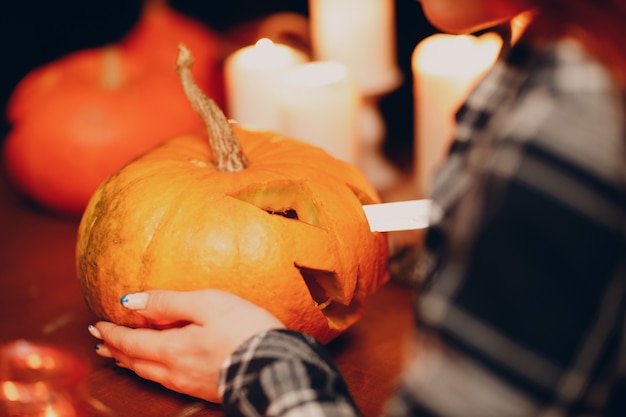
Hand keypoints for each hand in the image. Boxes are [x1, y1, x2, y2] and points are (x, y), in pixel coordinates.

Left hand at [88, 289, 284, 402]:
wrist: (276, 366)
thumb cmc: (245, 329)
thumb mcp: (208, 304)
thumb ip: (169, 302)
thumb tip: (132, 300)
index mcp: (172, 349)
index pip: (131, 341)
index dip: (112, 333)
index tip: (97, 324)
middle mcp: (175, 371)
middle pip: (135, 361)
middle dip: (115, 349)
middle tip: (98, 341)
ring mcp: (189, 383)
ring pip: (149, 374)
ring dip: (130, 362)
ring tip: (119, 356)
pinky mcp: (204, 389)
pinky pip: (166, 381)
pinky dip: (150, 370)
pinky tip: (156, 368)